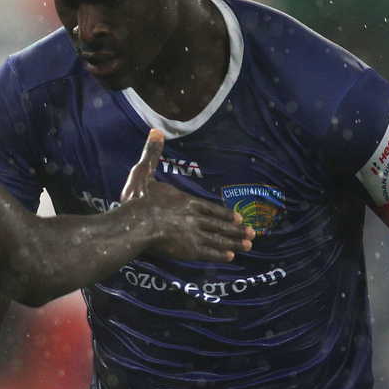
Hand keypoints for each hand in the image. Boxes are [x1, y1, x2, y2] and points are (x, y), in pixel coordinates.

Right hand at [121, 129, 254, 262]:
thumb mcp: (143, 172)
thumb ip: (152, 153)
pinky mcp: (188, 250)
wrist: (136, 223)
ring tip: (249, 246)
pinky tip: (230, 258)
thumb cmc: (139, 199)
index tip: (239, 218)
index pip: (210, 208)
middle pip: (218, 224)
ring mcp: (193, 235)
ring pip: (217, 239)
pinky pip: (207, 253)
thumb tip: (156, 130)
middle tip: (252, 234)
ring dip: (234, 242)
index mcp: (186, 201)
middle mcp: (194, 218)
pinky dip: (219, 255)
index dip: (225, 213)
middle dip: (236, 230)